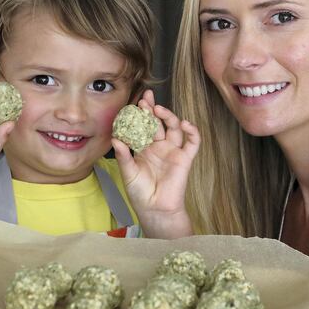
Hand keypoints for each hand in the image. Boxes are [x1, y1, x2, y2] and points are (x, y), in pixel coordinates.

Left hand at [112, 90, 199, 238]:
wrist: (155, 209)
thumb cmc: (140, 193)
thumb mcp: (128, 172)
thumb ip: (123, 155)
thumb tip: (115, 138)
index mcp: (144, 148)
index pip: (143, 126)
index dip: (140, 114)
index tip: (134, 102)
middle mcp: (159, 146)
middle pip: (158, 122)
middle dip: (152, 109)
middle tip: (145, 98)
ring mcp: (173, 151)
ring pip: (174, 128)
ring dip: (169, 116)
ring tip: (159, 109)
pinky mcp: (185, 158)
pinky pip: (192, 142)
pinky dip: (192, 131)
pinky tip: (185, 123)